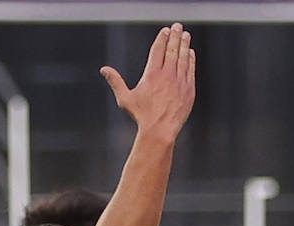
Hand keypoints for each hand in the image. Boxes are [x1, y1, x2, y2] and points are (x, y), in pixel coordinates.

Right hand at [100, 23, 195, 141]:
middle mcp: (167, 75)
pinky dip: (190, 60)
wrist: (160, 130)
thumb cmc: (141, 116)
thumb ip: (116, 81)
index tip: (165, 31)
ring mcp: (179, 82)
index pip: (158, 50)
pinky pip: (190, 70)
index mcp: (152, 74)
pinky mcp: (188, 90)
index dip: (162, 38)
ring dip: (184, 45)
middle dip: (175, 36)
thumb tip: (104, 69)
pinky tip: (190, 53)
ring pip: (183, 58)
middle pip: (172, 50)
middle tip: (177, 26)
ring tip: (185, 35)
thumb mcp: (125, 98)